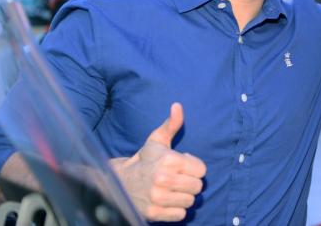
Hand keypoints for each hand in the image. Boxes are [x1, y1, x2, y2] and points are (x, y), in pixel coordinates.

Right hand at [110, 103, 206, 221]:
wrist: (118, 182)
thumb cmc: (144, 159)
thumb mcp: (157, 140)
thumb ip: (171, 124)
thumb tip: (177, 105)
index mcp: (168, 159)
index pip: (201, 170)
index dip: (194, 167)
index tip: (182, 166)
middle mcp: (163, 179)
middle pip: (198, 187)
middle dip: (191, 182)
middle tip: (178, 179)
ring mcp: (158, 198)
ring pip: (190, 201)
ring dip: (184, 196)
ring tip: (172, 190)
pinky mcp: (153, 213)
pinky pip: (180, 215)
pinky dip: (176, 210)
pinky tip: (167, 201)